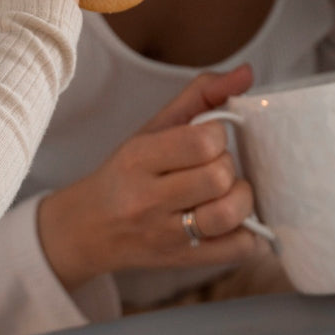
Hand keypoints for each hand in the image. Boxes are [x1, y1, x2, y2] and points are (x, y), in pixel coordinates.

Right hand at [37, 64, 267, 289]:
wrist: (87, 230)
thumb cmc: (126, 174)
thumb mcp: (152, 129)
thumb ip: (201, 96)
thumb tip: (247, 73)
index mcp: (139, 158)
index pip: (202, 141)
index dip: (218, 136)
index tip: (208, 140)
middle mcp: (149, 199)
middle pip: (218, 177)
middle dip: (227, 167)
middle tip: (213, 168)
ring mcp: (166, 235)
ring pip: (229, 213)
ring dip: (240, 198)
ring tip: (226, 193)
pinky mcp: (183, 261)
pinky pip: (237, 248)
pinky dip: (247, 233)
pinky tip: (233, 221)